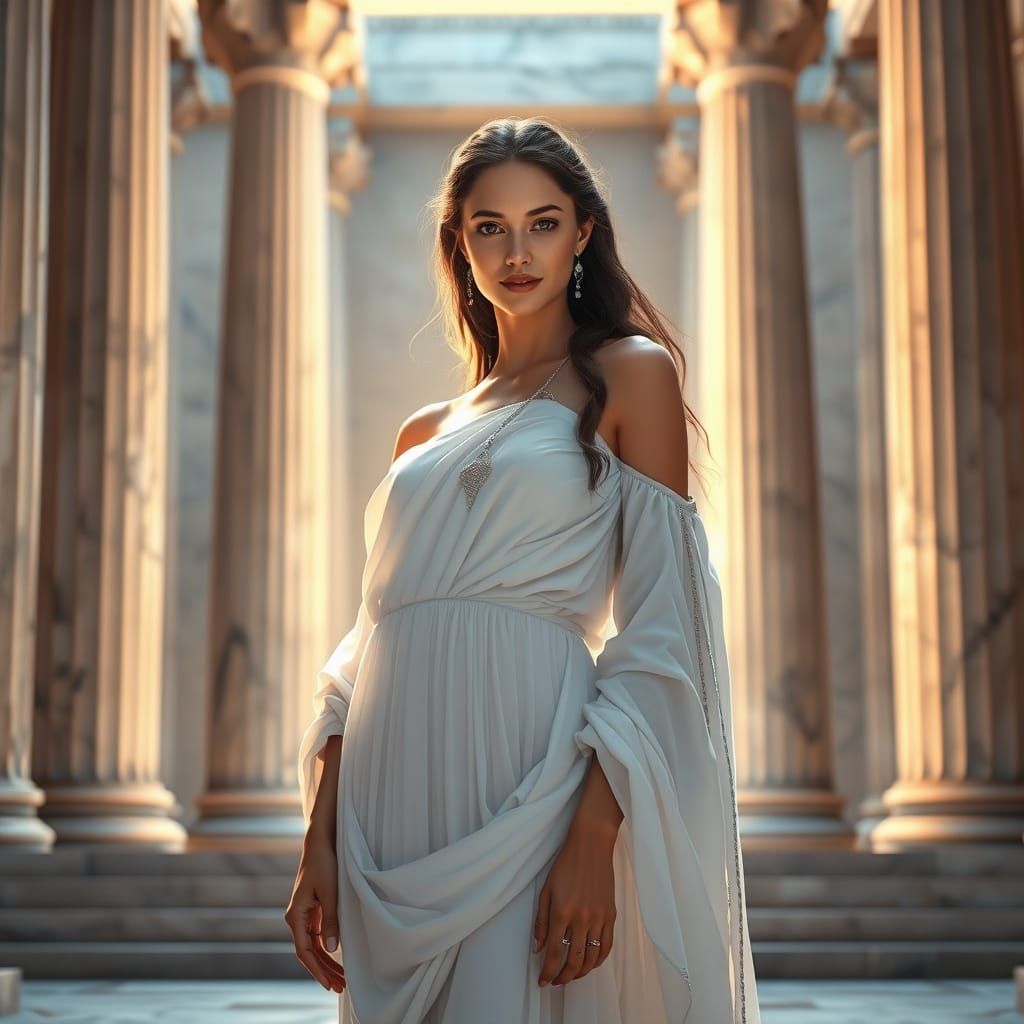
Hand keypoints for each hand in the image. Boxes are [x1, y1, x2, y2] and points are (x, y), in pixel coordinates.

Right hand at [284, 832, 346, 992]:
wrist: (320, 841)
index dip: (317, 970)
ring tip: (341, 978)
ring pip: (313, 945)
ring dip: (326, 961)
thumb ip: (331, 920)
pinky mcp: (313, 908)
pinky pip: (317, 935)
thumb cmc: (324, 863)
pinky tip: (337, 957)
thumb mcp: (330, 892)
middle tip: (341, 987)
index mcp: (295, 915)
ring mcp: (304, 914)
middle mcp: (296, 917)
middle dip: (323, 971)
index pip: (304, 951)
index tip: (329, 984)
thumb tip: (331, 948)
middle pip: (308, 952)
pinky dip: (327, 947)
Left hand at [533, 822, 616, 986]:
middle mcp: (581, 918)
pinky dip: (599, 961)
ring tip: (571, 975)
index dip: (548, 972)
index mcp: (561, 912)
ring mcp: (599, 918)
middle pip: (574, 960)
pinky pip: (607, 947)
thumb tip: (538, 949)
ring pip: (592, 958)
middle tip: (555, 982)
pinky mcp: (611, 915)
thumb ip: (541, 922)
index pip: (554, 952)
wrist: (591, 846)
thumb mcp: (546, 891)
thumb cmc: (565, 865)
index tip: (542, 982)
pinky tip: (590, 964)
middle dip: (563, 977)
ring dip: (580, 973)